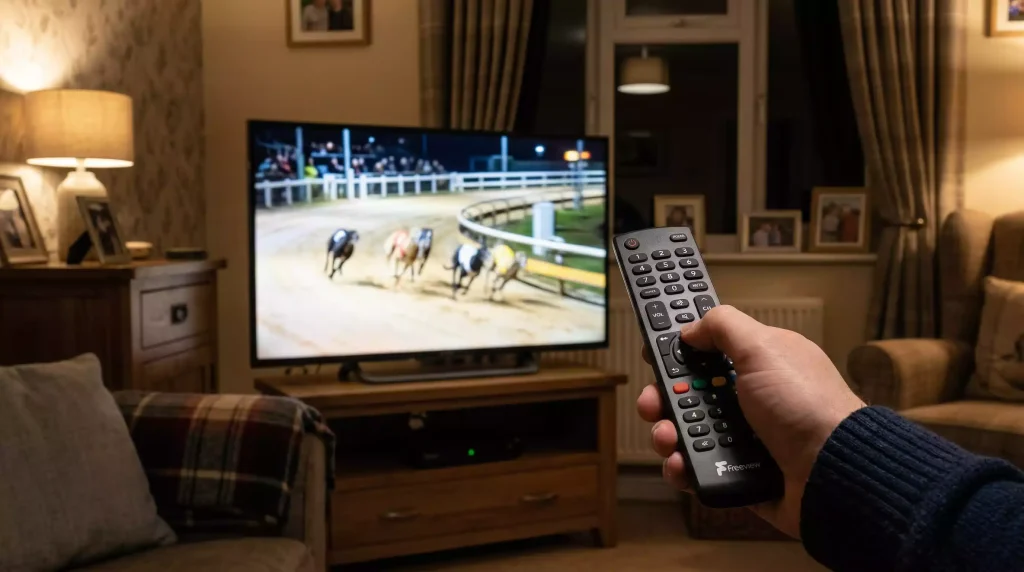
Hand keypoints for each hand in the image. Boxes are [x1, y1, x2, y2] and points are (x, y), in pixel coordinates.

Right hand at [637, 305, 863, 538]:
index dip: (677, 352)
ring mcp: (741, 438)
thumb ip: (724, 327)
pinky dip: (682, 468)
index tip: (652, 354)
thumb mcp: (764, 349)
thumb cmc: (806, 406)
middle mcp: (748, 401)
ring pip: (686, 433)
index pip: (706, 353)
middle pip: (687, 394)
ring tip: (668, 439)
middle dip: (663, 397)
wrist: (833, 472)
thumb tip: (691, 327)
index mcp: (756, 367)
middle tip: (653, 402)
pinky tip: (681, 464)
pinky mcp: (736, 473)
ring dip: (666, 434)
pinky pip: (697, 469)